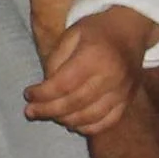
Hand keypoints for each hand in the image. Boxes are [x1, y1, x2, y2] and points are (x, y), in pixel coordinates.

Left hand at [25, 6, 154, 134]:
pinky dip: (88, 127)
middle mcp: (111, 76)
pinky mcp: (128, 100)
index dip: (42, 94)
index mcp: (94, 56)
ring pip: (90, 116)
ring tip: (50, 115)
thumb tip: (45, 89)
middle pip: (75, 103)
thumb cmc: (96, 31)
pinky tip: (72, 123)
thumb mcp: (71, 34)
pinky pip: (108, 122)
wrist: (130, 30)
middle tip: (30, 112)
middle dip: (48, 110)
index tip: (27, 95)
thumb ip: (56, 60)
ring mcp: (122, 90)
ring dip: (66, 120)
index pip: (63, 84)